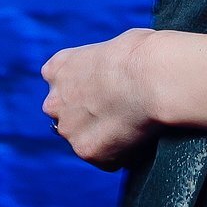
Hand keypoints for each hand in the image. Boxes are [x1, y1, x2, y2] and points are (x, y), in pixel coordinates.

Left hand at [41, 28, 161, 169]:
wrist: (150, 77)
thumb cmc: (140, 55)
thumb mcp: (110, 48)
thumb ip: (102, 66)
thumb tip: (118, 73)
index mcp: (58, 69)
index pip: (61, 85)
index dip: (85, 90)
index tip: (105, 91)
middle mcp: (55, 101)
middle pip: (68, 116)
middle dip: (88, 117)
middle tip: (120, 112)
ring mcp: (69, 129)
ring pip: (84, 139)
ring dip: (103, 137)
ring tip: (135, 126)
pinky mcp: (87, 151)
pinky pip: (106, 159)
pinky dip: (121, 154)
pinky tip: (139, 138)